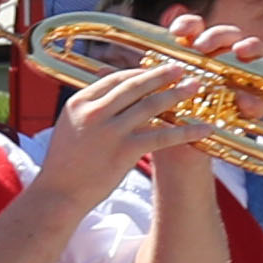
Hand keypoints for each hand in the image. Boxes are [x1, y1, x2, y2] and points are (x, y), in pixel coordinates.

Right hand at [35, 59, 213, 196]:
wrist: (58, 193)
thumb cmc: (64, 163)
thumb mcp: (70, 126)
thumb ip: (90, 110)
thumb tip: (113, 99)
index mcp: (79, 102)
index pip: (115, 79)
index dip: (139, 73)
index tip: (155, 71)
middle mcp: (94, 111)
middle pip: (135, 86)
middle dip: (162, 75)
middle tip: (181, 69)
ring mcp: (110, 130)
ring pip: (151, 106)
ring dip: (177, 94)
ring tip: (195, 87)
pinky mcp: (125, 150)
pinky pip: (162, 136)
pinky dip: (186, 131)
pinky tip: (204, 128)